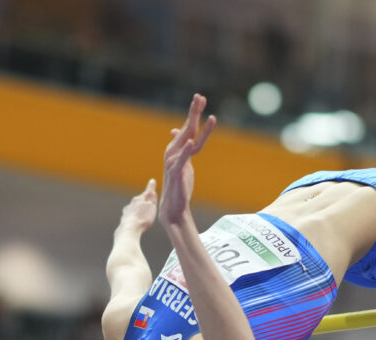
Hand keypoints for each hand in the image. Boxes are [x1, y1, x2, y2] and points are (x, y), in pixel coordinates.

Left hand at [119, 179, 157, 231]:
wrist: (130, 230)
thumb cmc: (143, 218)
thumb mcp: (151, 206)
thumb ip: (152, 196)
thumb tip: (152, 182)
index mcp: (138, 199)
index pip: (147, 193)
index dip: (151, 189)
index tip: (152, 182)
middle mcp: (130, 204)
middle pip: (139, 201)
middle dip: (144, 202)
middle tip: (149, 202)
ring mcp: (126, 212)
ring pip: (133, 209)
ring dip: (137, 211)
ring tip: (142, 215)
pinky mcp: (124, 221)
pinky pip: (130, 218)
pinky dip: (133, 219)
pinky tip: (135, 222)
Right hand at [159, 94, 215, 227]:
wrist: (173, 205)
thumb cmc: (179, 184)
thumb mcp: (182, 162)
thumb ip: (183, 148)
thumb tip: (175, 131)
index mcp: (176, 148)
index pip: (187, 127)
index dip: (193, 113)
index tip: (200, 98)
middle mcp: (172, 151)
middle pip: (187, 128)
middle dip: (194, 112)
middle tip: (200, 96)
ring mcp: (173, 161)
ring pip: (186, 140)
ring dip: (194, 125)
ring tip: (202, 112)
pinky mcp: (176, 172)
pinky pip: (182, 159)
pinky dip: (186, 150)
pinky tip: (192, 140)